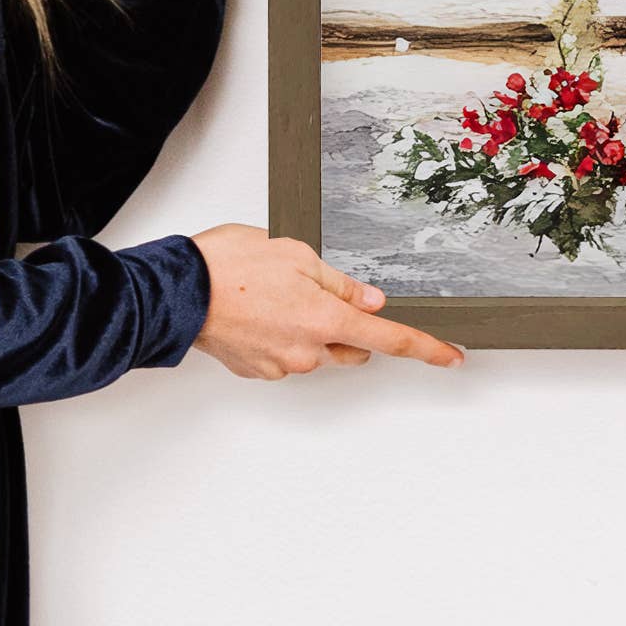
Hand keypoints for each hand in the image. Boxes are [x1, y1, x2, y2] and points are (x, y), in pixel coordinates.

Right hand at [190, 225, 465, 379]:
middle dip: (348, 326)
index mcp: (325, 320)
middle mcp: (307, 351)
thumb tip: (370, 301)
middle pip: (351, 346)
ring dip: (310, 329)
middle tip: (317, 292)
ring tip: (275, 295)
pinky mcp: (256, 370)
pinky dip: (282, 337)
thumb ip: (340, 284)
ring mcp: (280, 365)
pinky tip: (259, 312)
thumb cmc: (228, 266)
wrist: (174, 292)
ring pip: (316, 351)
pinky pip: (286, 355)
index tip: (451, 358)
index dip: (426, 348)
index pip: (390, 338)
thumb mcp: (298, 255)